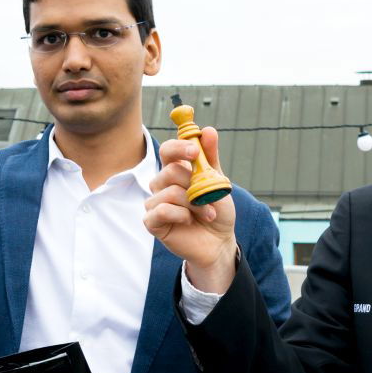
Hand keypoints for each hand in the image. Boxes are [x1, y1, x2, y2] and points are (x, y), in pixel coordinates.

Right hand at [144, 127, 238, 293]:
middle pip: (169, 171)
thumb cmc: (216, 211)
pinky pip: (159, 210)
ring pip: (168, 192)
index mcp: (176, 171)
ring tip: (206, 213)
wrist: (219, 242)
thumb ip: (211, 158)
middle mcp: (162, 184)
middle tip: (208, 197)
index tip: (194, 151)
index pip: (168, 150)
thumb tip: (208, 130)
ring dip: (192, 203)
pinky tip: (188, 221)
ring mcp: (155, 203)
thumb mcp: (218, 183)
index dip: (179, 147)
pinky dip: (178, 214)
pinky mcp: (152, 222)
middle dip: (193, 184)